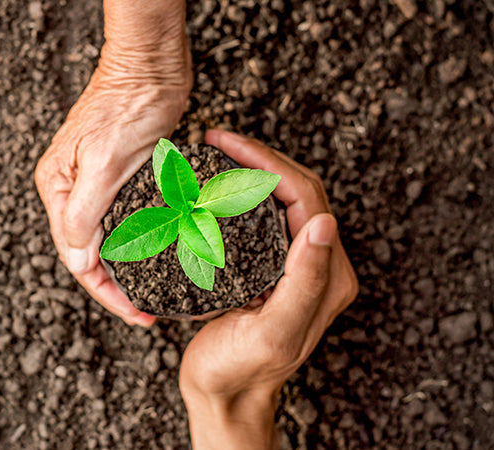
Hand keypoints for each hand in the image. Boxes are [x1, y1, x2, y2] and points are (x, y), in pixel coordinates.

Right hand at [35, 1, 190, 325]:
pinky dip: (140, 244)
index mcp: (59, 190)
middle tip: (147, 313)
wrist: (151, 67)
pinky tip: (157, 258)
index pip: (78, 257)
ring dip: (129, 270)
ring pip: (110, 242)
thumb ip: (84, 214)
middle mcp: (73, 192)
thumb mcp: (103, 162)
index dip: (107, 292)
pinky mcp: (122, 179)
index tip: (137, 314)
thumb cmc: (127, 106)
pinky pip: (127, 223)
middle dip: (117, 288)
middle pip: (92, 255)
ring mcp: (97, 186)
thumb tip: (77, 261)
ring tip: (154, 295)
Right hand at [179, 130, 357, 448]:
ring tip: (218, 154)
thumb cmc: (241, 369)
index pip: (305, 197)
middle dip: (259, 158)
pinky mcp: (273, 266)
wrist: (223, 393)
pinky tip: (218, 186)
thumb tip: (325, 222)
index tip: (226, 144)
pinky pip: (264, 216)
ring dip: (252, 170)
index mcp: (327, 275)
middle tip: (218, 140)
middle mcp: (318, 264)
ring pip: (281, 198)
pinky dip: (242, 193)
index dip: (267, 163)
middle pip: (297, 190)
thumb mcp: (274, 332)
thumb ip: (304, 281)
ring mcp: (295, 263)